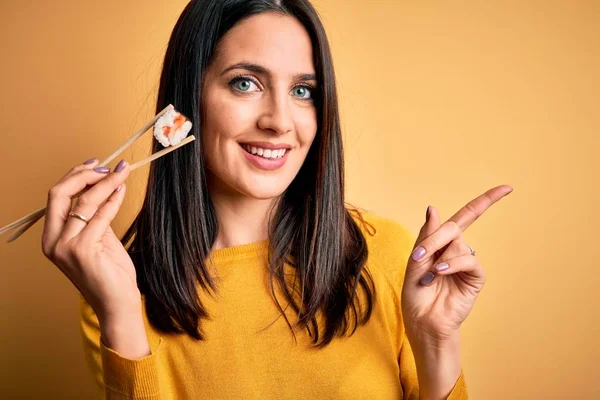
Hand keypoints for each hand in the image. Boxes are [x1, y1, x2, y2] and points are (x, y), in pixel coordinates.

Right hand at [41, 158, 140, 324]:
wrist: (117, 304)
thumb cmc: (110, 273)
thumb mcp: (99, 239)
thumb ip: (94, 217)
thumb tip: (103, 186)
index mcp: (52, 238)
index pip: (56, 197)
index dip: (75, 177)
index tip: (96, 165)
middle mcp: (53, 242)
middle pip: (60, 194)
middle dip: (83, 175)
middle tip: (107, 166)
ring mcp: (65, 247)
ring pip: (83, 202)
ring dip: (105, 183)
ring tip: (122, 172)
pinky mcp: (83, 251)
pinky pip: (100, 216)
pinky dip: (113, 199)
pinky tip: (122, 190)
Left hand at [401, 185, 512, 343]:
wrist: (423, 321)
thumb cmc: (416, 294)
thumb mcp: (415, 261)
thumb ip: (427, 235)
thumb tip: (433, 208)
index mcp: (443, 243)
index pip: (466, 217)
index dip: (485, 201)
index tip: (507, 188)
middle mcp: (457, 250)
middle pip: (454, 227)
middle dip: (435, 238)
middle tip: (419, 256)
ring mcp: (467, 263)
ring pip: (458, 243)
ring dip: (438, 258)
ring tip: (429, 277)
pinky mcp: (475, 277)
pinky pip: (468, 260)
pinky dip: (452, 264)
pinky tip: (440, 274)